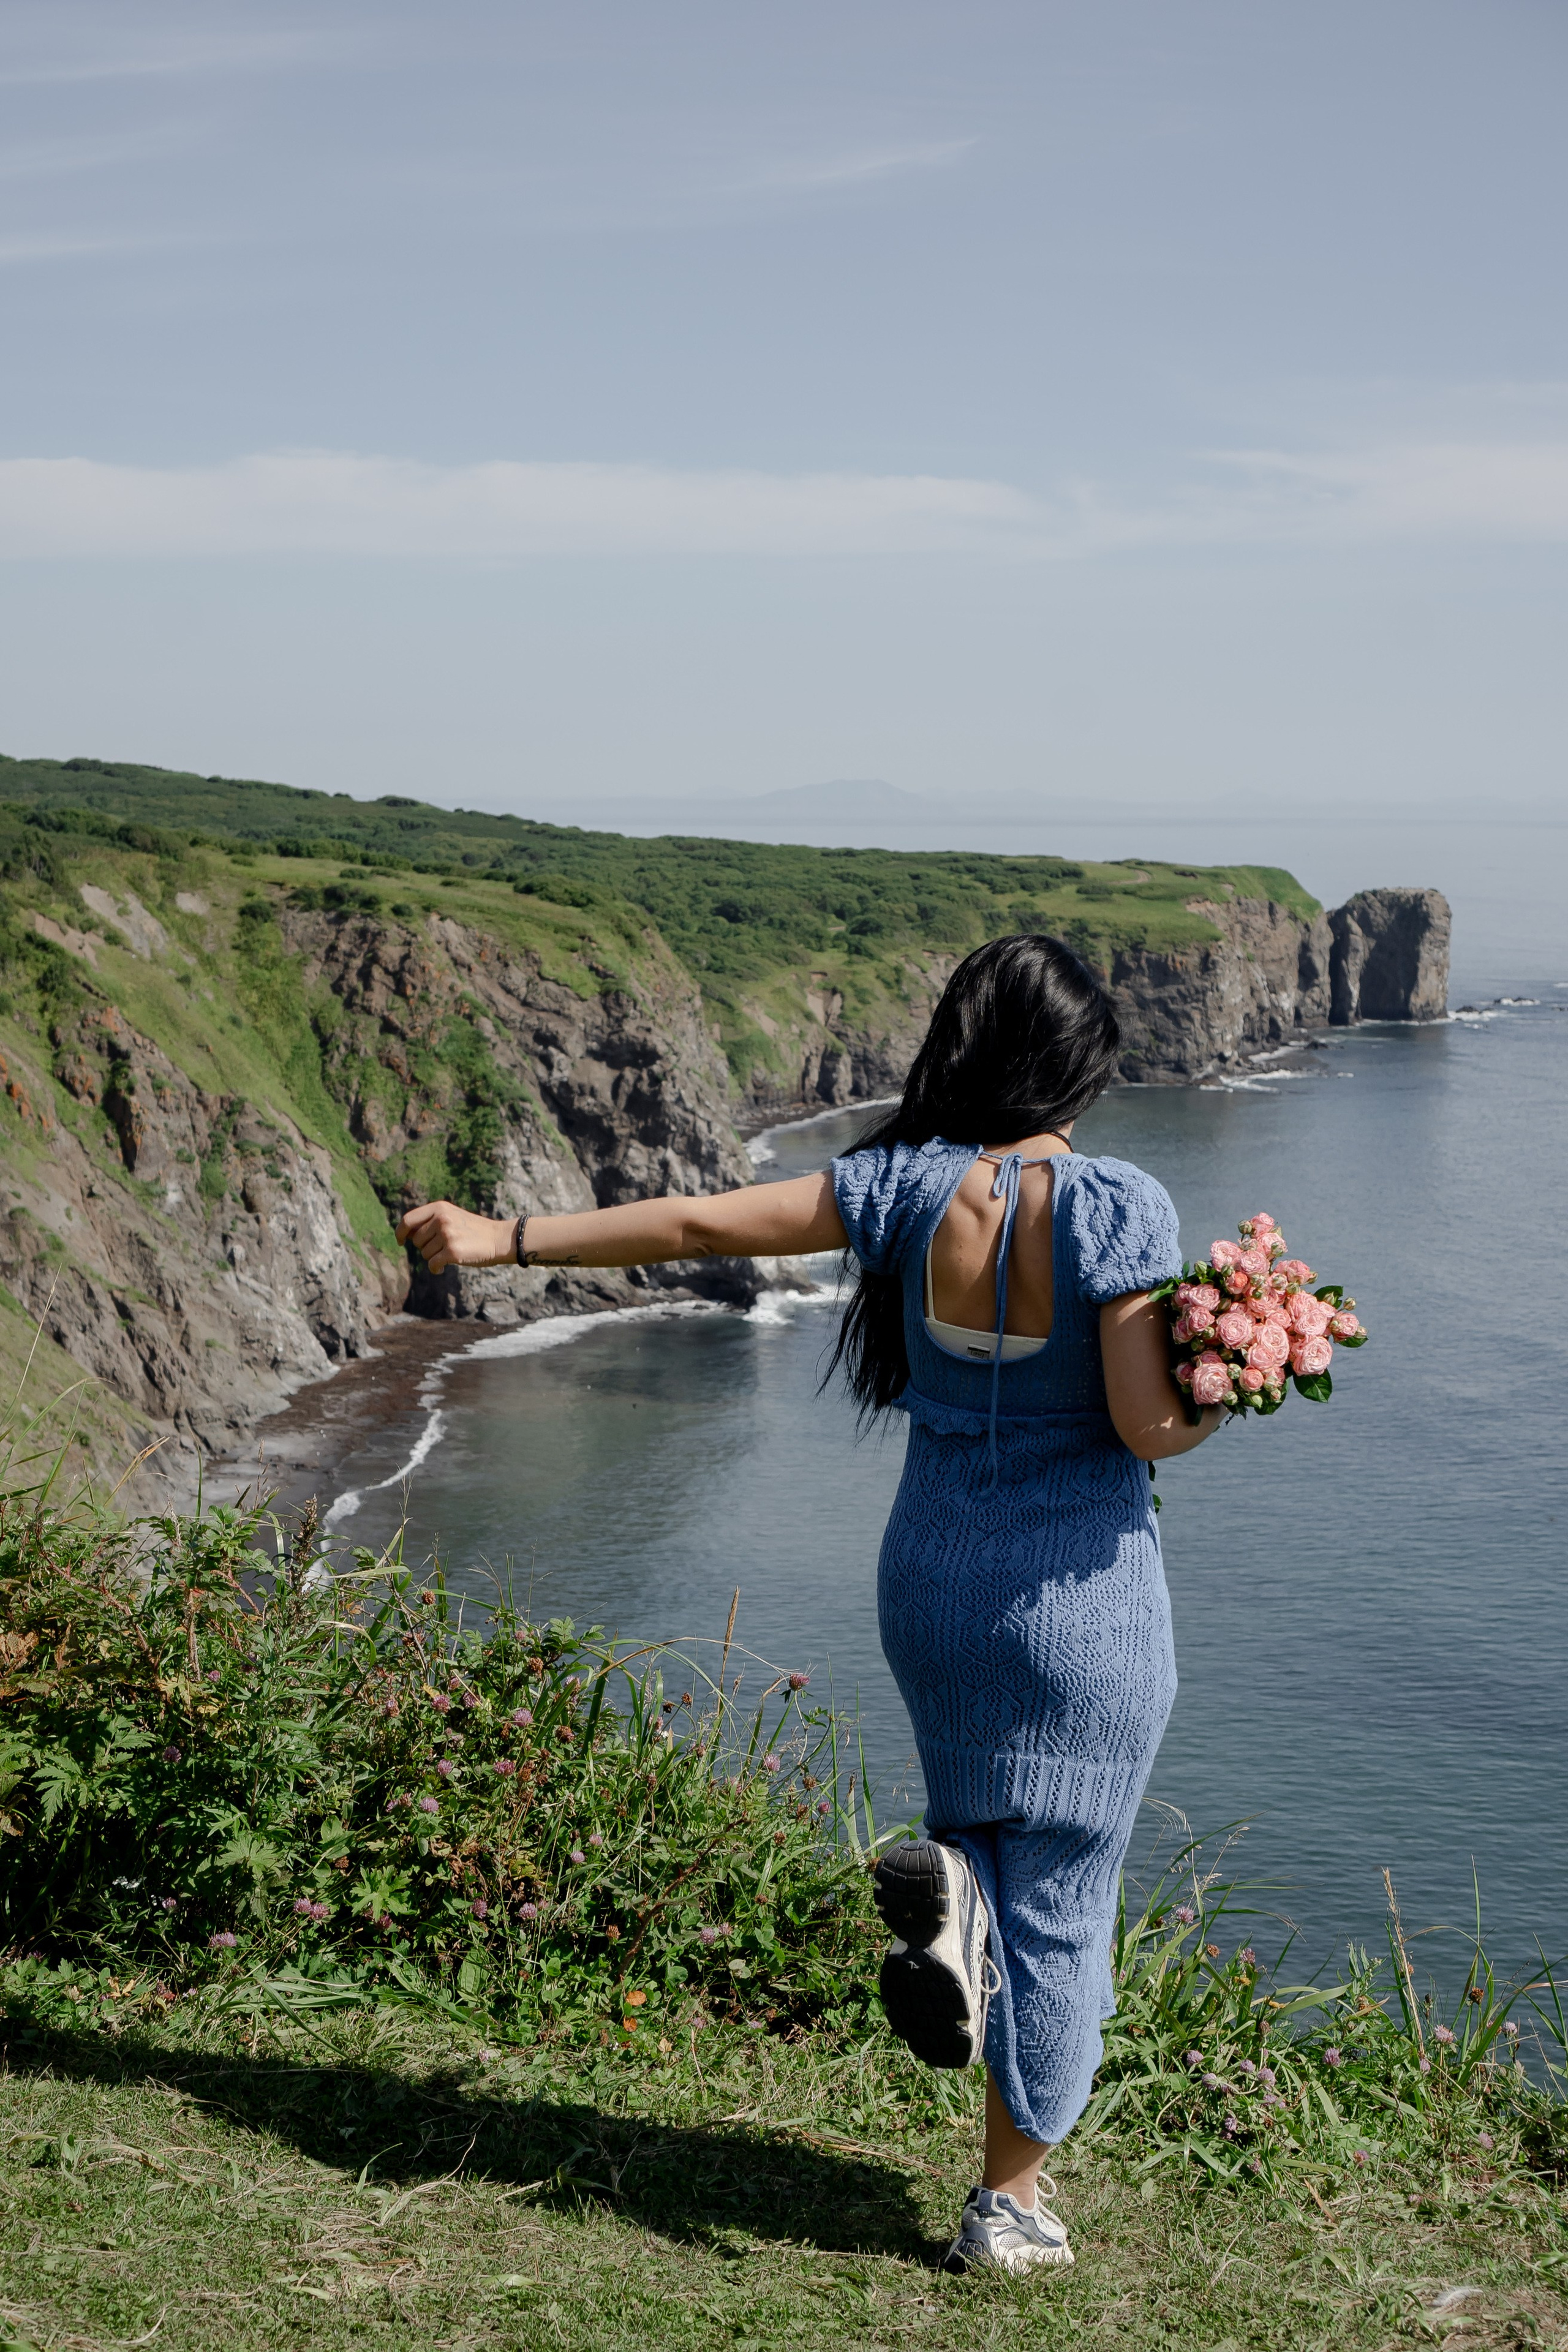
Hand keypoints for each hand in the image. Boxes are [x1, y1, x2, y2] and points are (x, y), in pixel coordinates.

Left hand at [396, 1201, 516, 1274]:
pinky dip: (436, 1269)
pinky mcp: (453, 1251)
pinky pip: (432, 1265)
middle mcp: (441, 1219)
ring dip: (434, 1257)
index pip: (408, 1220)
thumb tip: (404, 1234)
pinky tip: (444, 1268)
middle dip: (426, 1247)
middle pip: (416, 1240)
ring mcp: (447, 1235)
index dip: (400, 1232)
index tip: (400, 1241)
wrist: (498, 1239)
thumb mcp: (451, 1216)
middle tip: (443, 1246)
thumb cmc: (472, 1230)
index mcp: (439, 1208)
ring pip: (424, 1253)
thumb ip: (430, 1220)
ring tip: (450, 1252)